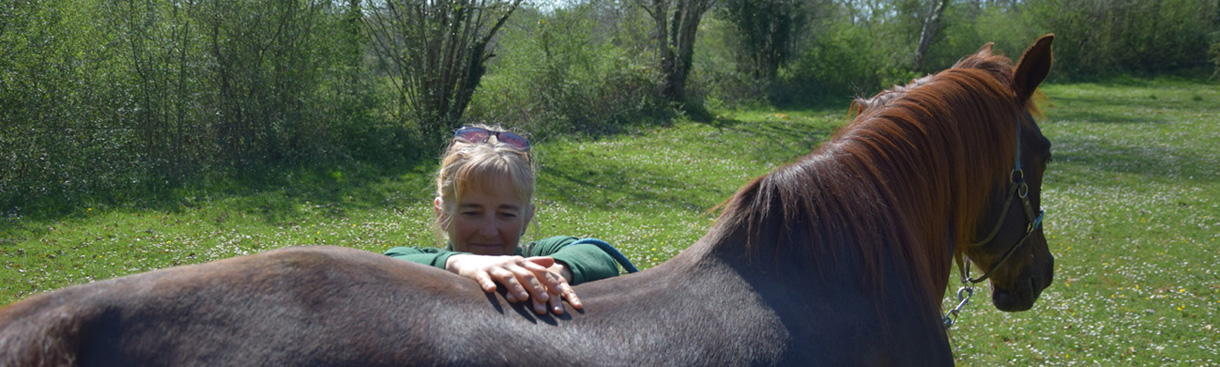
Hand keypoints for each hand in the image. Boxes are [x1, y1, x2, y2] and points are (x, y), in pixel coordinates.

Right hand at [444, 254, 581, 314]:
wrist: (470, 263)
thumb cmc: (497, 267)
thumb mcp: (516, 264)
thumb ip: (534, 262)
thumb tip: (552, 261)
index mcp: (519, 262)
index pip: (537, 271)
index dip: (548, 280)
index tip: (559, 291)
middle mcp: (508, 264)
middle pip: (525, 274)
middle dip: (536, 286)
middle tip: (546, 298)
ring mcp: (494, 268)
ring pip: (507, 277)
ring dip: (516, 287)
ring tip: (524, 298)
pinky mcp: (479, 273)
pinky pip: (483, 278)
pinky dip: (488, 284)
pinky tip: (492, 290)